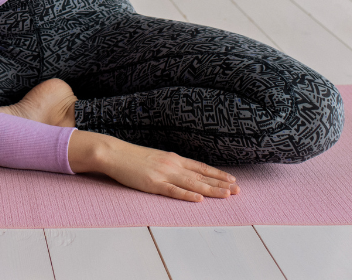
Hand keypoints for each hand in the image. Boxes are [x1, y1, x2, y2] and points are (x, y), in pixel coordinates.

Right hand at [98, 137, 239, 201]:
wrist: (113, 153)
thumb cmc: (131, 157)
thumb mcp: (155, 157)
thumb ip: (169, 164)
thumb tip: (181, 171)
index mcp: (173, 158)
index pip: (201, 167)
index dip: (217, 174)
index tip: (232, 179)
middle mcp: (172, 165)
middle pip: (201, 176)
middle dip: (221, 183)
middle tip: (238, 190)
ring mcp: (163, 174)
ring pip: (193, 183)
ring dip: (211, 189)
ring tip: (227, 195)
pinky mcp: (153, 183)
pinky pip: (173, 190)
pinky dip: (187, 195)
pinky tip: (199, 199)